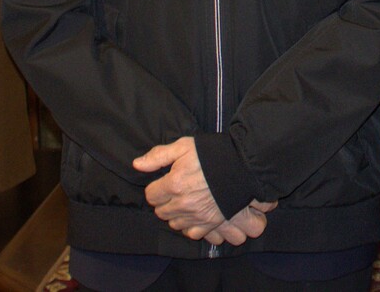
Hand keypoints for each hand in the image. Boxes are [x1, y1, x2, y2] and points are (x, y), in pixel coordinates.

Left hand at [135, 137, 278, 243]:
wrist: (242, 166)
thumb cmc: (212, 154)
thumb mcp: (184, 146)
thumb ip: (158, 156)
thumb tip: (137, 165)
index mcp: (173, 184)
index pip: (151, 195)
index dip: (156, 188)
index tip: (165, 182)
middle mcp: (182, 203)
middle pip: (161, 211)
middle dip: (165, 201)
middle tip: (176, 191)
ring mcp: (196, 215)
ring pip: (174, 223)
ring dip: (176, 214)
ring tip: (185, 202)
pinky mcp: (210, 223)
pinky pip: (190, 233)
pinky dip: (190, 226)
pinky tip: (194, 214)